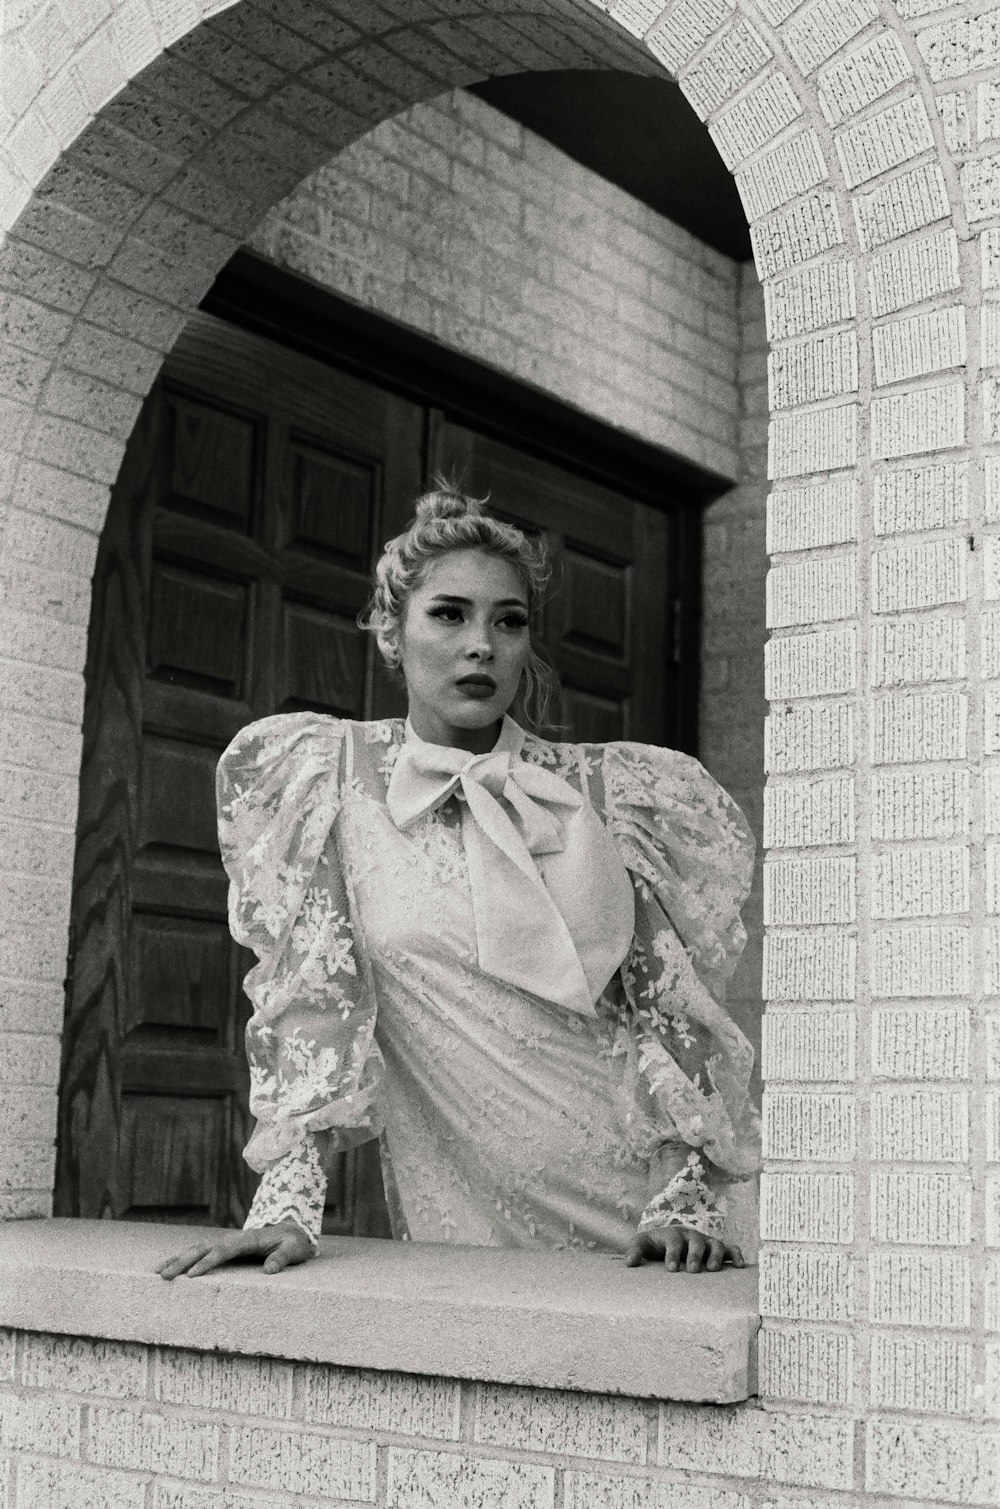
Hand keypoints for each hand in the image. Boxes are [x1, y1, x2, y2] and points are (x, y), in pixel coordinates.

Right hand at [155, 1221, 313, 1279]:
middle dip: (183, 1261)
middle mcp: (233, 1238)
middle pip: (204, 1247)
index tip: (191, 1275)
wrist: (292, 1230)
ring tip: (158, 1273)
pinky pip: (200, 1252)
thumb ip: (283, 1257)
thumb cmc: (294, 1242)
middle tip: (164, 1276)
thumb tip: (270, 1270)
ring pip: (197, 1248)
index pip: (224, 1250)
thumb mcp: (294, 1249)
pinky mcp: (224, 1248)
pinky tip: (169, 1268)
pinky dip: (183, 1258)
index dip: (208, 1262)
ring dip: (178, 1259)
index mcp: (249, 1239)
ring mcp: (227, 1242)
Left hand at [625, 1224, 744, 1271]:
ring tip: (713, 1270)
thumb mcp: (641, 1244)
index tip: (671, 1269)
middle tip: (692, 1270)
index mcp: (672, 1234)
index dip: (673, 1254)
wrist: (667, 1240)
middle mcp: (691, 1236)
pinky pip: (731, 1249)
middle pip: (696, 1242)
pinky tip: (741, 1267)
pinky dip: (737, 1255)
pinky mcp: (717, 1248)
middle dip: (695, 1255)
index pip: (674, 1241)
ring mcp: (706, 1241)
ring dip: (715, 1256)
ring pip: (715, 1244)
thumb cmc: (654, 1246)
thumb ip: (634, 1250)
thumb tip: (629, 1262)